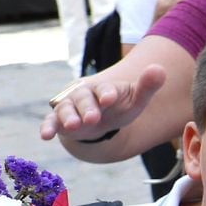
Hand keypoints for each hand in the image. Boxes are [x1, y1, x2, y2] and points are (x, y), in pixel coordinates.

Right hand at [39, 62, 166, 143]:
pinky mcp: (60, 120)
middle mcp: (84, 95)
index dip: (107, 93)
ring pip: (66, 109)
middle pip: (84, 99)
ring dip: (68, 117)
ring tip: (74, 126)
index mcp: (103, 88)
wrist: (100, 114)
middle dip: (87, 108)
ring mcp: (70, 107)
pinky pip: (51, 121)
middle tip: (92, 119)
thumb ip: (147, 86)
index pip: (105, 89)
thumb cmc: (120, 105)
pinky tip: (45, 136)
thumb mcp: (135, 99)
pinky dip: (48, 127)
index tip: (110, 99)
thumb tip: (160, 69)